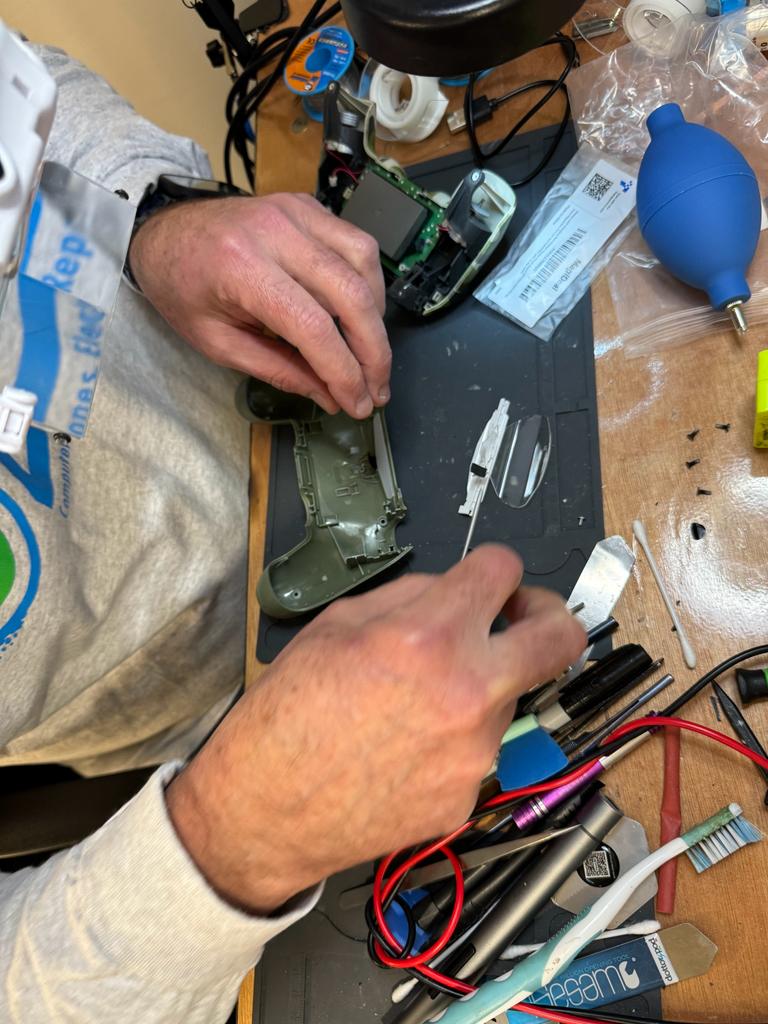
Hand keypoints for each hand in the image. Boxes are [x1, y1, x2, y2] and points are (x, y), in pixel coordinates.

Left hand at [128, 192, 389, 418]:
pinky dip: (367, 283)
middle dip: (374, 351)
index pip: (313, 326)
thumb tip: (330, 396)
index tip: (358, 404)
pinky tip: (359, 313)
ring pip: (364, 262)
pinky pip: (355, 243)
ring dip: (376, 315)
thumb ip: (278, 370)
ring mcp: (294, 211)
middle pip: (351, 294)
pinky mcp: (306, 205)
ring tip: (369, 353)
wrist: (161, 232)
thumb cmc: (180, 289)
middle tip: (377, 389)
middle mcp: (274, 231)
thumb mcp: (217, 344)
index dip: (344, 372)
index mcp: (241, 268)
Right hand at [166, 546, 585, 914]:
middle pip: (561, 637)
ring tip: (415, 704)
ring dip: (480, 685)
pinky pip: (479, 748)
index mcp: (429, 636)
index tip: (492, 578)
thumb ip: (410, 598)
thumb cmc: (287, 709)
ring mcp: (476, 751)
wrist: (266, 808)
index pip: (504, 572)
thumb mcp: (337, 623)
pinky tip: (406, 748)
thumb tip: (455, 591)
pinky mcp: (468, 796)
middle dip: (549, 613)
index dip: (497, 567)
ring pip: (507, 695)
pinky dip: (455, 737)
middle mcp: (468, 692)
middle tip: (523, 616)